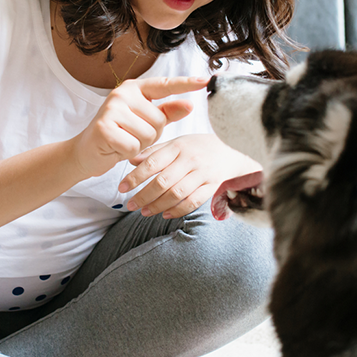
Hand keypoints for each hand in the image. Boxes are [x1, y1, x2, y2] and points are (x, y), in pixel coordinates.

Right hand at [70, 76, 208, 179]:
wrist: (86, 152)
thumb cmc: (120, 135)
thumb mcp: (145, 122)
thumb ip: (167, 113)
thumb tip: (190, 105)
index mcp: (134, 88)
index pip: (165, 85)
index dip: (186, 83)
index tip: (206, 80)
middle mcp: (122, 94)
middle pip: (159, 120)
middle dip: (150, 134)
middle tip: (131, 135)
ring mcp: (112, 108)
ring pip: (148, 134)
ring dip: (139, 145)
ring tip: (123, 141)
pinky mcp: (104, 127)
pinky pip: (134, 146)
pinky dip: (128, 153)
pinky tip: (115, 148)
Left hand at [118, 134, 258, 219]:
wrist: (233, 151)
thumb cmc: (199, 147)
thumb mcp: (178, 142)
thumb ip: (155, 151)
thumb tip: (131, 160)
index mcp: (178, 146)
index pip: (152, 163)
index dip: (135, 176)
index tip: (122, 187)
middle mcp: (190, 160)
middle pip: (162, 181)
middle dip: (143, 195)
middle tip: (130, 205)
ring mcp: (202, 174)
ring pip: (176, 194)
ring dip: (157, 205)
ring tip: (144, 212)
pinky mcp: (212, 186)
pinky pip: (193, 201)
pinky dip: (178, 210)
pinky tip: (165, 214)